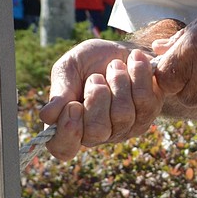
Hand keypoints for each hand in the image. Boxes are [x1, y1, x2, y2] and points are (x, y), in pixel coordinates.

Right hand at [40, 36, 164, 160]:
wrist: (122, 49)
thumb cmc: (89, 62)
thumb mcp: (68, 69)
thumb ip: (60, 91)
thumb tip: (48, 116)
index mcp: (71, 126)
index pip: (64, 149)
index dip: (67, 133)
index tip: (72, 105)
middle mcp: (99, 134)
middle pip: (97, 132)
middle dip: (96, 97)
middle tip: (96, 77)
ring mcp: (126, 127)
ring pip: (123, 115)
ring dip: (117, 82)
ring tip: (115, 66)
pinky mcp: (149, 114)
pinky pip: (146, 101)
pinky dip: (138, 75)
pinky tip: (132, 61)